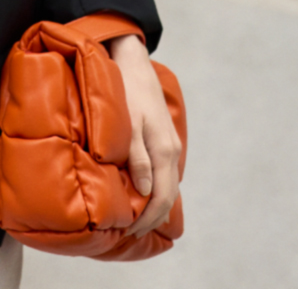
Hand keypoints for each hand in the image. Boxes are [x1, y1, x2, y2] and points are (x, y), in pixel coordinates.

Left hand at [106, 32, 182, 236]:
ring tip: (138, 221)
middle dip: (152, 218)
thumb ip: (136, 158)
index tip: (129, 232)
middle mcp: (170, 152)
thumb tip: (143, 192)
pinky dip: (157, 189)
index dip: (147, 219)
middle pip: (167, 195)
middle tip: (131, 234)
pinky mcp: (165, 139)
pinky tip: (144, 194)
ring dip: (156, 205)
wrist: (133, 63)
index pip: (160, 198)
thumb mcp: (127, 126)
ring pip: (168, 185)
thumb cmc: (126, 93)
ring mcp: (170, 145)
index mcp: (163, 152)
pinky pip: (165, 173)